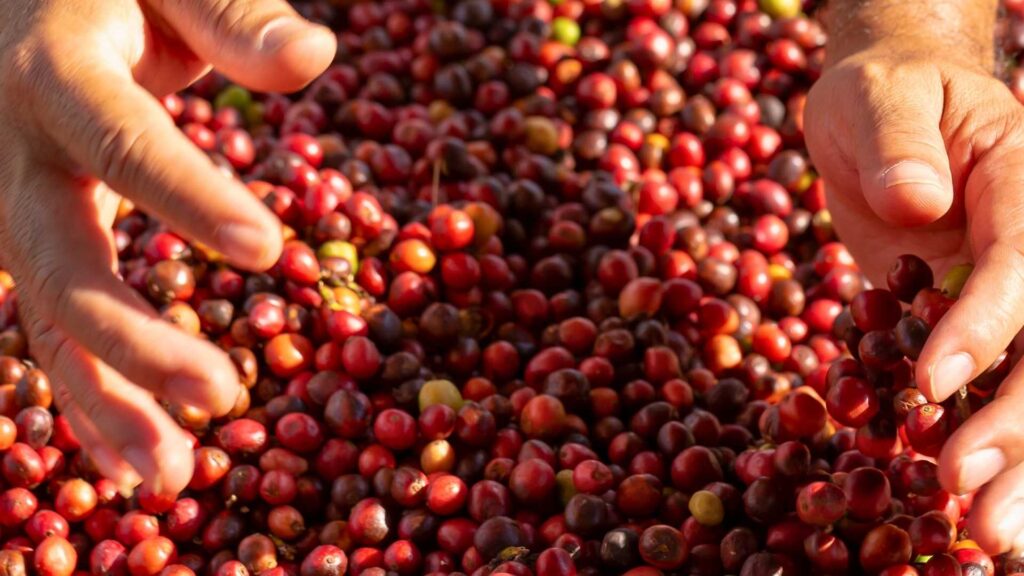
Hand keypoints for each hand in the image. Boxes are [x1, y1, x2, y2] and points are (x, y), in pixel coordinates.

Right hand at [0, 0, 334, 495]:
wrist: (26, 0)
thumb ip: (235, 14)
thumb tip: (317, 57)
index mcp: (54, 71)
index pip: (121, 142)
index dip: (188, 198)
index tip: (267, 249)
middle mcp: (13, 150)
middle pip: (57, 259)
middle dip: (135, 338)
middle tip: (222, 396)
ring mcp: (9, 205)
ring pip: (44, 318)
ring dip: (106, 402)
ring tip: (174, 475)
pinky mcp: (29, 241)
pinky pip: (49, 328)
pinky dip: (89, 397)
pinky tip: (134, 457)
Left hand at [806, 42, 1023, 551]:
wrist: (887, 110)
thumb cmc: (880, 97)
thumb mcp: (875, 98)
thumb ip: (896, 141)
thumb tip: (915, 205)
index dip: (986, 325)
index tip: (932, 382)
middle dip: (1021, 424)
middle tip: (972, 498)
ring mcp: (1020, 291)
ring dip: (1021, 460)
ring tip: (986, 533)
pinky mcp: (985, 325)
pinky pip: (1000, 384)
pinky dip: (992, 443)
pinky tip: (970, 505)